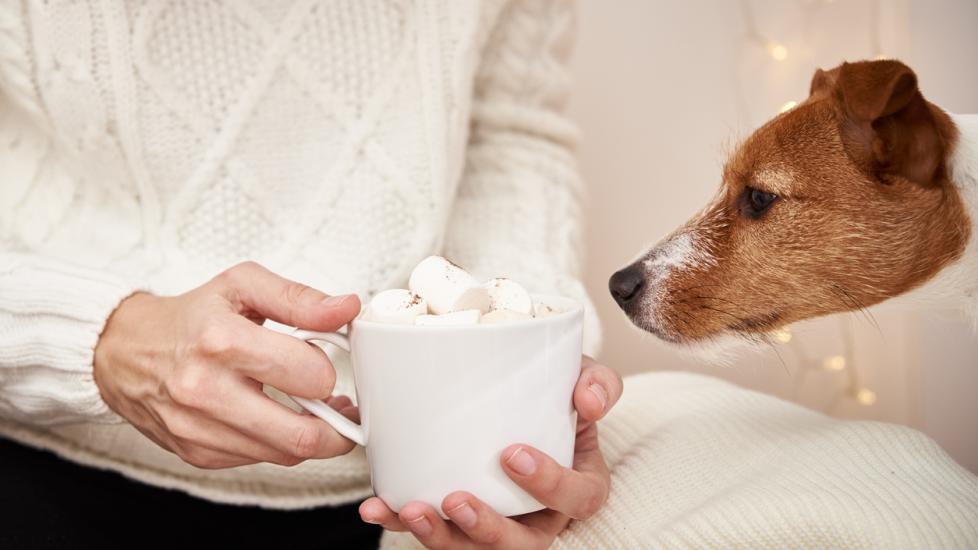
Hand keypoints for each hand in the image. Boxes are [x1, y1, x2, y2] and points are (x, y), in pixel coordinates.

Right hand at [93, 261, 361, 468]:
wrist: (123, 351)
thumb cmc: (189, 317)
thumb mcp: (242, 286)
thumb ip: (299, 297)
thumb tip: (345, 308)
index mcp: (223, 341)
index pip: (309, 375)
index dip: (330, 371)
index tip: (328, 364)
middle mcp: (206, 390)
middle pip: (302, 434)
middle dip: (339, 426)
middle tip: (345, 408)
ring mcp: (199, 428)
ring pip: (285, 453)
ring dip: (313, 437)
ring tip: (315, 409)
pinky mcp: (196, 453)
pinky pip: (260, 461)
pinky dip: (279, 444)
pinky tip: (278, 419)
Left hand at [359, 356, 622, 548]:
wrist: (524, 399)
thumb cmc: (557, 397)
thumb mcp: (582, 381)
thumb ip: (595, 383)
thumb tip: (590, 401)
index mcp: (578, 485)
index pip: (577, 498)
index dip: (548, 484)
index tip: (512, 454)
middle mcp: (541, 516)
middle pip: (522, 544)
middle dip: (486, 529)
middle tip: (456, 499)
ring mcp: (501, 523)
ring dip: (440, 538)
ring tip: (410, 510)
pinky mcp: (460, 522)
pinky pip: (436, 533)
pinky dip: (402, 522)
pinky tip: (378, 506)